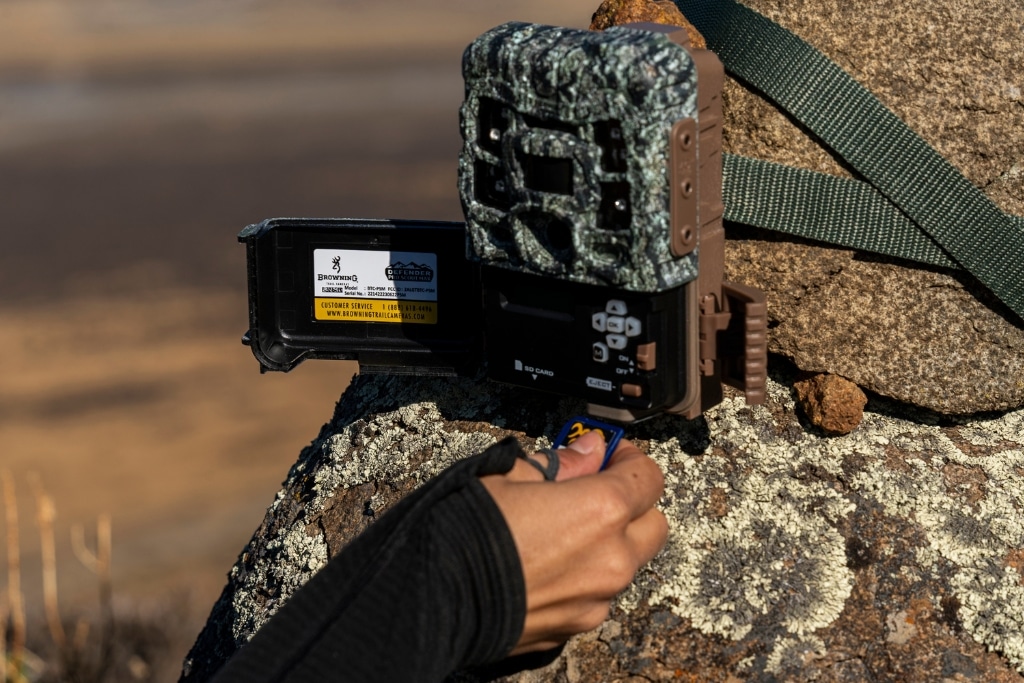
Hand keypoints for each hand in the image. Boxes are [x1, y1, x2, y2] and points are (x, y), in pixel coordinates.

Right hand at [480, 431, 666, 654]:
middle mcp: (611, 560)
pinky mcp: (573, 629)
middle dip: (632, 506)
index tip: (608, 454)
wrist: (428, 599)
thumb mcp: (507, 474)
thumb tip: (588, 451)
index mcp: (602, 511)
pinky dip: (584, 579)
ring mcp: (596, 601)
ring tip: (560, 533)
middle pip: (654, 526)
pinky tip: (544, 566)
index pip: (649, 478)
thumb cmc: (463, 530)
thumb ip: (561, 463)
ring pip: (627, 565)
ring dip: (610, 545)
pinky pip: (596, 596)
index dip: (630, 460)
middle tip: (594, 491)